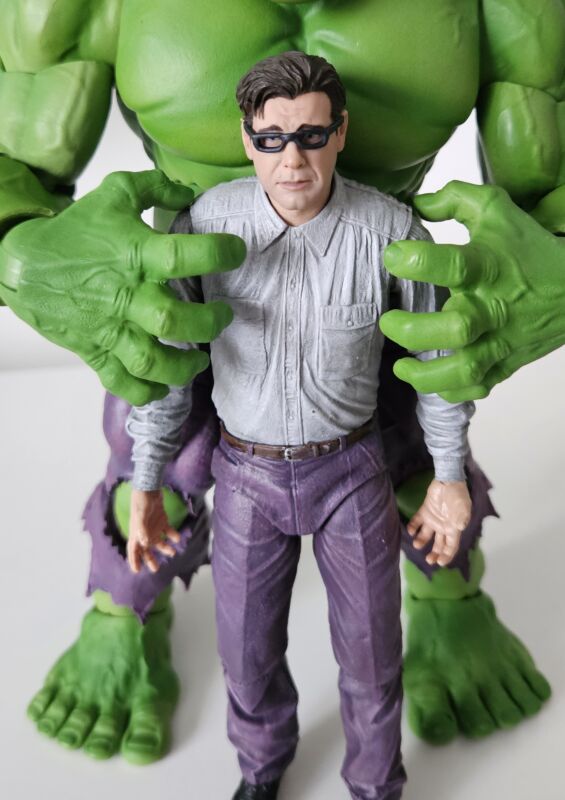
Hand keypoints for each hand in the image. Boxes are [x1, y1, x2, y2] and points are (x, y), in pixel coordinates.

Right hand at [0, 170, 245, 404]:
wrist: (23, 265)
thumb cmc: (74, 232)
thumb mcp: (113, 195)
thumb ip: (155, 187)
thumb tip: (190, 193)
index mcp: (133, 256)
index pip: (182, 256)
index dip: (218, 254)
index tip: (237, 253)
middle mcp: (125, 296)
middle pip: (173, 321)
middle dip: (208, 324)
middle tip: (221, 316)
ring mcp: (109, 328)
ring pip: (151, 361)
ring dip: (182, 368)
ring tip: (198, 360)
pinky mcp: (94, 351)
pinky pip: (122, 382)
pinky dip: (146, 392)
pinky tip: (164, 386)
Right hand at [127, 489, 180, 573]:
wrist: (150, 487)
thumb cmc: (141, 500)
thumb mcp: (140, 515)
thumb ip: (141, 529)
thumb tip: (144, 543)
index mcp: (136, 532)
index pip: (133, 549)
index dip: (134, 560)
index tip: (136, 571)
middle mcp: (144, 531)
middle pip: (146, 549)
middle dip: (150, 559)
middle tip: (155, 569)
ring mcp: (154, 526)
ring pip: (158, 541)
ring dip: (164, 548)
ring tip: (172, 553)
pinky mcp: (162, 520)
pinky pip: (168, 531)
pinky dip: (173, 536)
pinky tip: (178, 538)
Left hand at [379, 181, 564, 401]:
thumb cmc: (528, 247)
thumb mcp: (496, 210)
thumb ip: (455, 198)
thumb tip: (417, 203)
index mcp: (490, 267)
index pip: (454, 266)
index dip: (418, 262)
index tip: (393, 256)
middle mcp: (495, 307)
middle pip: (457, 328)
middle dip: (414, 330)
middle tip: (388, 322)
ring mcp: (502, 339)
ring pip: (465, 369)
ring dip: (427, 374)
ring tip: (401, 365)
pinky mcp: (507, 362)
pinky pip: (479, 386)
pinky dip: (453, 391)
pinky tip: (433, 380)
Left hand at [407, 479, 470, 566]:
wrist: (448, 479)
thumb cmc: (457, 494)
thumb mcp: (462, 506)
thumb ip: (461, 516)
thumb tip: (460, 527)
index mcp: (454, 528)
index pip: (451, 546)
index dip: (447, 555)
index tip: (440, 563)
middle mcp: (443, 526)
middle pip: (439, 544)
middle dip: (434, 553)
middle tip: (428, 560)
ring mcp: (433, 519)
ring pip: (426, 535)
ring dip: (421, 541)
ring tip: (416, 544)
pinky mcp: (425, 511)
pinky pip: (417, 521)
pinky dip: (413, 526)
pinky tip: (410, 530)